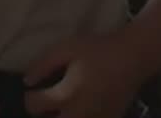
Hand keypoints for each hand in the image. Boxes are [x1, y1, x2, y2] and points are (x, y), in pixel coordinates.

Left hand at [23, 33, 151, 117]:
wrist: (133, 57)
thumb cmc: (98, 50)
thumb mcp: (67, 49)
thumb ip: (43, 65)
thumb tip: (27, 81)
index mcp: (66, 96)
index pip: (34, 107)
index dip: (30, 97)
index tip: (34, 89)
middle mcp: (79, 115)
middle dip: (44, 114)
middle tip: (48, 102)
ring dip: (61, 117)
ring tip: (64, 105)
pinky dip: (79, 116)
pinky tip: (81, 107)